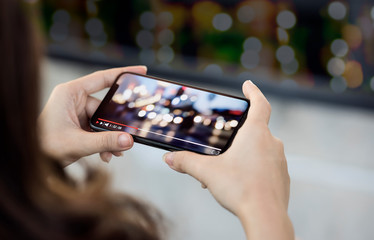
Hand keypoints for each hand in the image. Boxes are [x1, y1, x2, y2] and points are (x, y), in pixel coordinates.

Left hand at [38, 66, 146, 165]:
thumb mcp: (77, 143)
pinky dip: (104, 143)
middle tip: (128, 134)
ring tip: (114, 152)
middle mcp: (74, 101)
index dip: (123, 73)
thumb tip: (128, 140)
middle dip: (116, 124)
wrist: (31, 160)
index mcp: (70, 93)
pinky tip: (106, 155)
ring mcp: (77, 114)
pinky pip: (98, 131)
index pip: (102, 78)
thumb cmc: (42, 147)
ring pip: (104, 122)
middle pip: (106, 107)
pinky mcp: (79, 126)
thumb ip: (104, 142)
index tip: (141, 70)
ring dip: (110, 138)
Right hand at [163, 80, 292, 238]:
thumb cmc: (240, 189)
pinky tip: (241, 180)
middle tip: (224, 143)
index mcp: (255, 134)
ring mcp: (279, 160)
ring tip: (227, 168)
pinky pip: (267, 165)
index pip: (260, 104)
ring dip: (245, 153)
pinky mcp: (281, 176)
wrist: (265, 216)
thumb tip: (169, 158)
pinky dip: (254, 167)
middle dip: (239, 134)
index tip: (248, 85)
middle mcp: (272, 143)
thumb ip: (186, 162)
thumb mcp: (207, 172)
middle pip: (256, 129)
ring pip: (260, 149)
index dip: (253, 92)